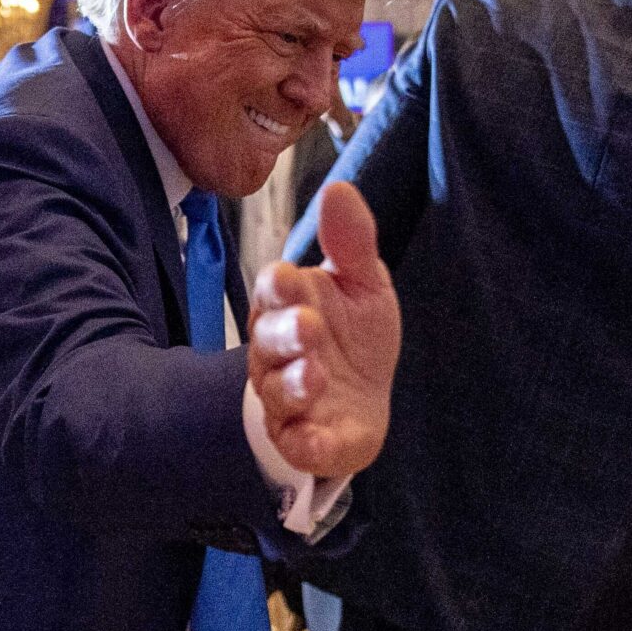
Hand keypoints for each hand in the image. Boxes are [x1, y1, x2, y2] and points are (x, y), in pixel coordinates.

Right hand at [249, 180, 399, 480]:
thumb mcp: (363, 283)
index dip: (278, 286)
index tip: (289, 276)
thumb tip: (338, 188)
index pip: (273, 290)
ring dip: (294, 382)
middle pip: (269, 340)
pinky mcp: (304, 439)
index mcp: (288, 306)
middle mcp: (278, 352)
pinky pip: (297, 442)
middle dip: (286, 333)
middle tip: (309, 326)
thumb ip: (351, 241)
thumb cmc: (352, 335)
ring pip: (277, 390)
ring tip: (316, 375)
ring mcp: (287, 398)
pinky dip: (306, 442)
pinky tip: (317, 438)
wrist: (362, 402)